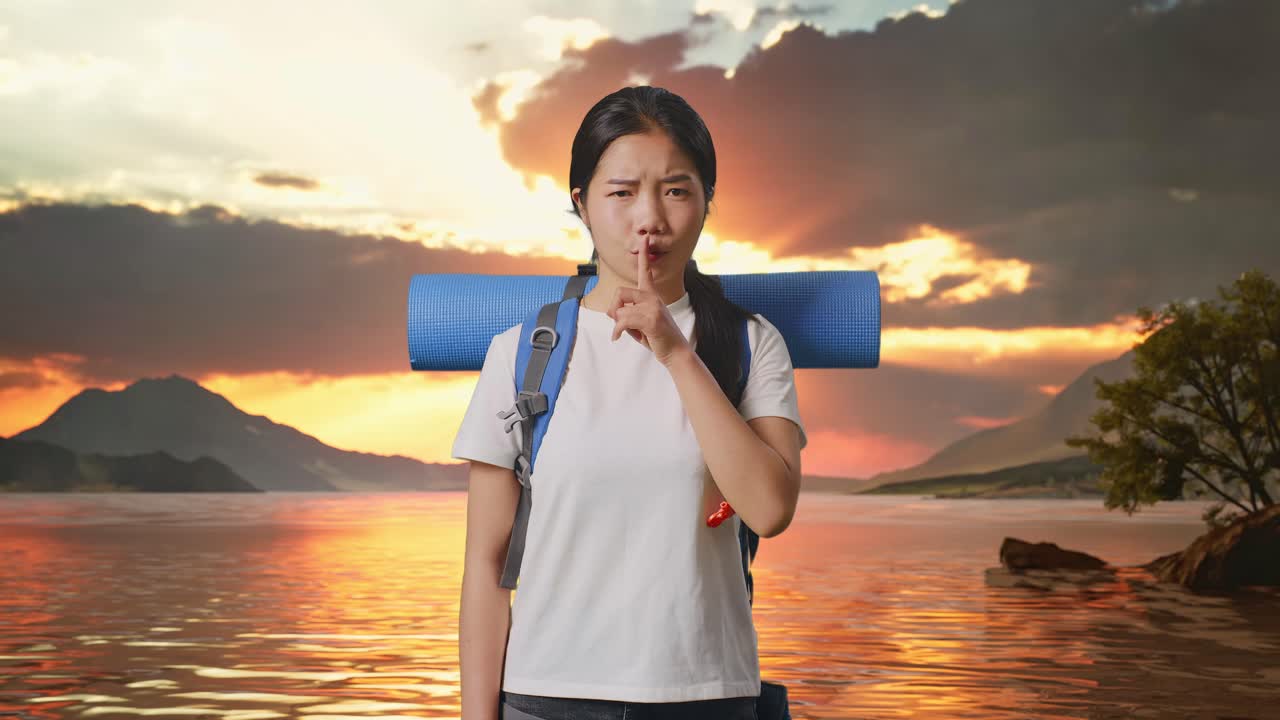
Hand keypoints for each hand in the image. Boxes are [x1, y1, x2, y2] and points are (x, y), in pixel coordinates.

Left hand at [606, 236, 691, 365]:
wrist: (676, 352)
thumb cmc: (657, 338)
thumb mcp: (640, 322)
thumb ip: (628, 312)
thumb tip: (612, 311)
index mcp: (652, 295)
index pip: (646, 271)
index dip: (644, 254)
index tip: (645, 238)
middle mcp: (653, 297)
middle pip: (619, 292)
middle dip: (613, 309)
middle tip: (618, 322)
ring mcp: (653, 307)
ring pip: (620, 310)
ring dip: (618, 324)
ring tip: (630, 332)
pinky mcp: (651, 319)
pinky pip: (623, 320)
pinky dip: (617, 331)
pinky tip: (618, 338)